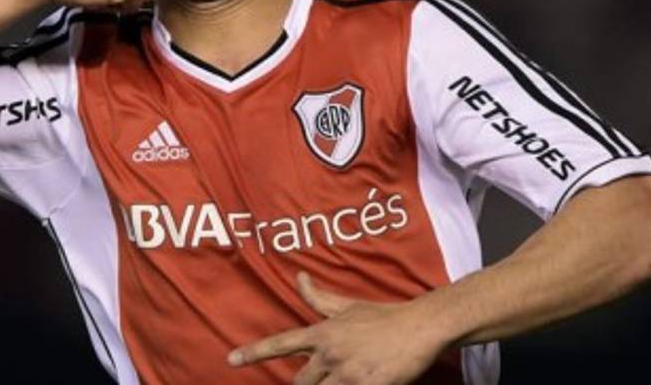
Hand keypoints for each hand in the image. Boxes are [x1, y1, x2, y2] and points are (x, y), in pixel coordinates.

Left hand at [228, 272, 448, 384]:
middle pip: (300, 382)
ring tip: (344, 377)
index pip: (281, 343)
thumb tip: (297, 276)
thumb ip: (318, 297)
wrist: (420, 327)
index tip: (230, 360)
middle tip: (328, 376)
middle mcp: (330, 354)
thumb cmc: (383, 316)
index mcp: (322, 333)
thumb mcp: (347, 305)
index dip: (253, 353)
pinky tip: (358, 382)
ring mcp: (347, 373)